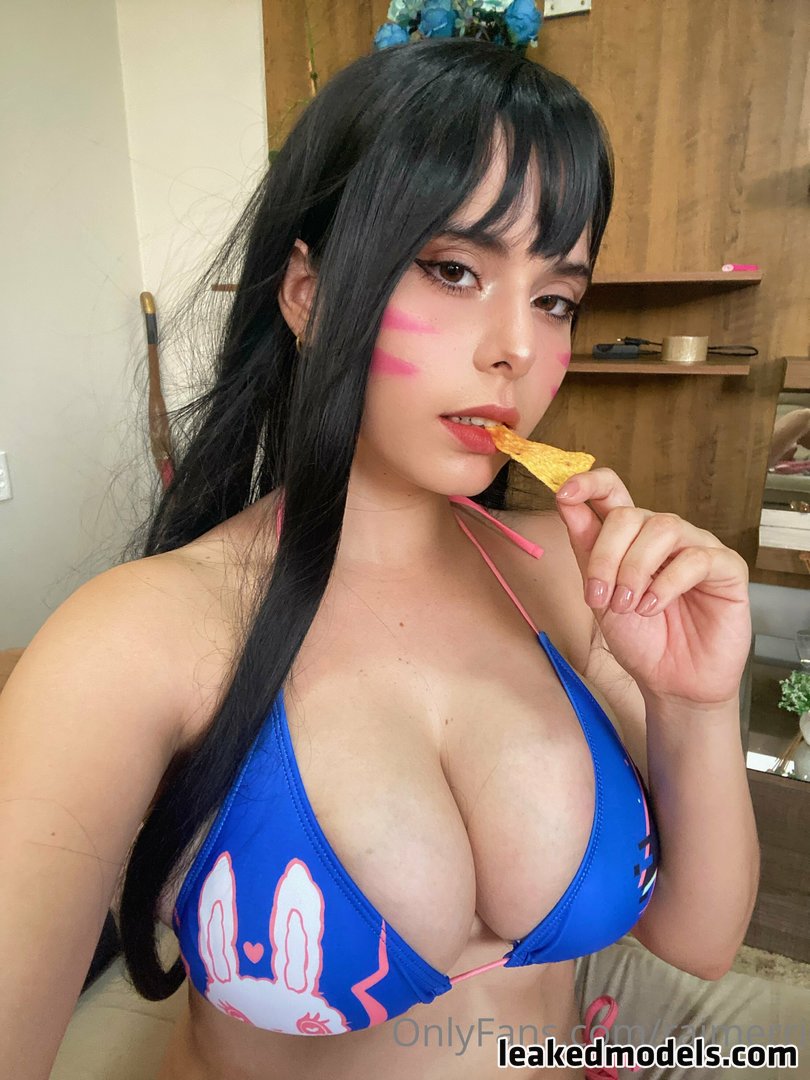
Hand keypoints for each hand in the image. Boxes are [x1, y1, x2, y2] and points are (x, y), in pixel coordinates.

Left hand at [555, 468, 751, 708]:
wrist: (673, 683)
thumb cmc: (640, 639)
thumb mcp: (600, 595)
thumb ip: (586, 549)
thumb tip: (566, 502)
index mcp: (630, 537)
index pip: (612, 491)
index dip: (589, 484)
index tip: (565, 495)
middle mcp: (663, 535)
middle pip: (629, 515)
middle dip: (606, 556)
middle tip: (599, 597)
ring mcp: (696, 547)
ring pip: (663, 528)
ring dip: (635, 570)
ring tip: (627, 607)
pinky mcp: (726, 567)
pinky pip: (695, 558)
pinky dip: (667, 584)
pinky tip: (653, 607)